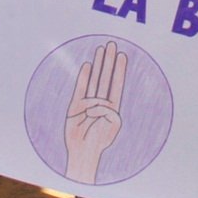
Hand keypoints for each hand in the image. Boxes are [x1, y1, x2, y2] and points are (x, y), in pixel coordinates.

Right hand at [63, 41, 126, 184]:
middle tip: (112, 45)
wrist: (83, 152)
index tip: (122, 56)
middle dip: (109, 61)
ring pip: (94, 79)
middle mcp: (100, 101)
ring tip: (101, 49)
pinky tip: (88, 65)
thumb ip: (109, 113)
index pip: (116, 84)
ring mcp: (88, 102)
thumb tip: (100, 102)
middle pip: (106, 77)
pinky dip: (84, 77)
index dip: (119, 70)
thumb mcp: (112, 126)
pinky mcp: (75, 105)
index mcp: (112, 107)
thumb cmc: (99, 141)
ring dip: (98, 64)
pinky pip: (80, 88)